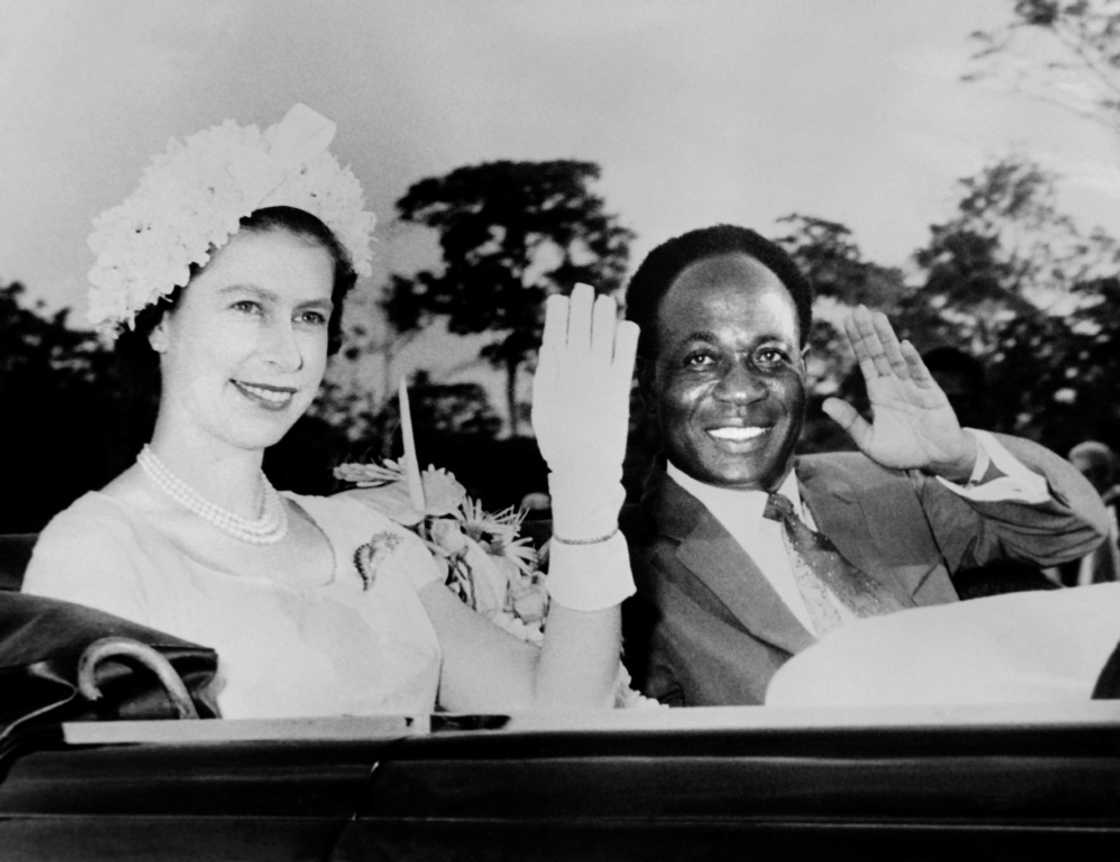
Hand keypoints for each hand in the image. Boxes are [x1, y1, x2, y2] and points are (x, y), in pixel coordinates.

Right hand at [531, 283, 638, 478]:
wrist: (584, 464)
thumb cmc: (559, 440)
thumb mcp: (543, 406)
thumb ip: (546, 375)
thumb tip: (549, 346)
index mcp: (554, 374)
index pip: (555, 335)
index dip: (558, 315)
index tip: (560, 299)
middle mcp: (576, 370)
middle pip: (580, 329)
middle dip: (581, 306)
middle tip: (584, 288)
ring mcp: (598, 376)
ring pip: (601, 336)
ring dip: (603, 315)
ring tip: (605, 299)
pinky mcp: (619, 387)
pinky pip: (624, 355)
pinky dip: (625, 338)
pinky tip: (626, 324)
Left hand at [822, 306, 976, 479]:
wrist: (937, 462)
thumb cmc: (904, 451)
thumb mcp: (870, 441)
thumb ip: (850, 422)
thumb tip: (825, 403)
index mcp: (879, 392)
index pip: (865, 361)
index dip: (857, 341)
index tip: (847, 321)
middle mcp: (895, 384)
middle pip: (879, 353)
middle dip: (869, 332)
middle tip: (859, 309)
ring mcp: (913, 387)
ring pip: (897, 358)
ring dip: (887, 338)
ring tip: (878, 318)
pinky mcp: (932, 395)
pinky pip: (920, 374)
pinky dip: (912, 360)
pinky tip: (903, 345)